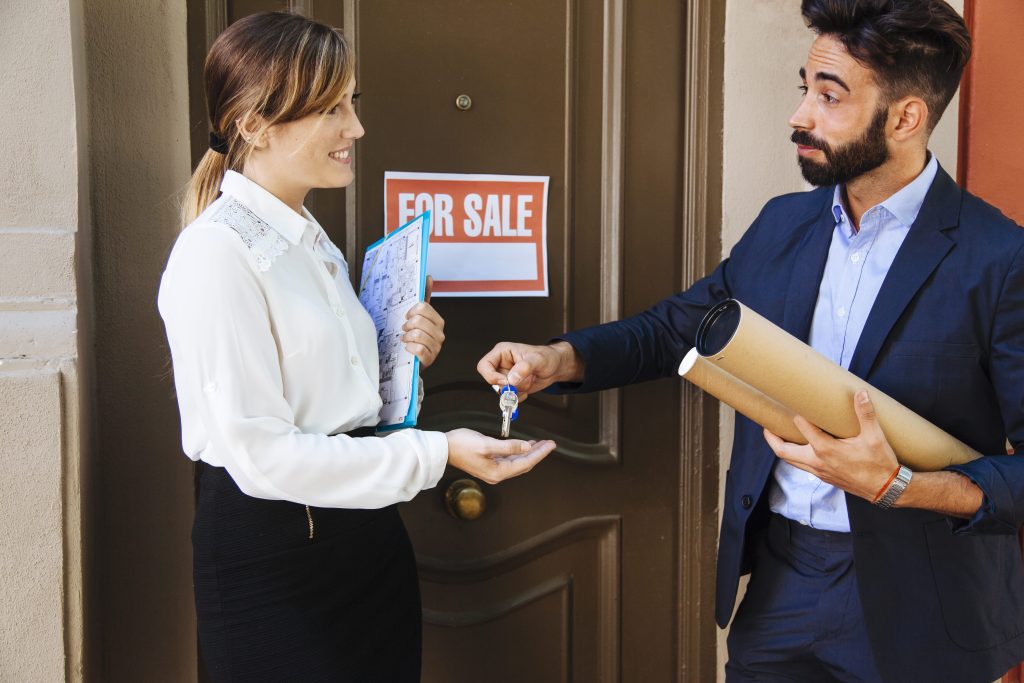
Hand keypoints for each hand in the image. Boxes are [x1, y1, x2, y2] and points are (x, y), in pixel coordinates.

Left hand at [403, 276, 444, 367]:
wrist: (414, 359)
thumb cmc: (416, 337)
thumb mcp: (419, 317)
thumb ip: (424, 298)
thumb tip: (428, 277)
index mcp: (438, 321)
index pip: (423, 307)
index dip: (411, 311)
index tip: (407, 316)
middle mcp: (440, 333)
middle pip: (418, 320)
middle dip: (407, 325)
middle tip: (405, 329)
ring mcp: (436, 347)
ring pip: (417, 334)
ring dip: (406, 337)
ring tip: (405, 339)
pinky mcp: (430, 359)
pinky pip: (418, 349)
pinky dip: (409, 348)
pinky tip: (408, 348)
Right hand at [445, 428, 556, 483]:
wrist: (443, 449)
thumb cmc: (461, 445)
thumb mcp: (486, 443)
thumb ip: (508, 446)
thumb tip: (526, 446)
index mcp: (498, 472)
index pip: (526, 462)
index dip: (540, 453)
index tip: (550, 445)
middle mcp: (497, 474)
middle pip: (524, 464)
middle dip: (537, 453)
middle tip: (549, 443)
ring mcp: (493, 471)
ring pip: (518, 462)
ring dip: (529, 452)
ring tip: (539, 443)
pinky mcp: (489, 465)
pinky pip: (509, 460)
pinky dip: (518, 452)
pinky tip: (524, 445)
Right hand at [476, 341, 581, 400]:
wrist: (556, 367)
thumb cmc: (547, 357)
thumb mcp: (537, 360)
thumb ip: (524, 368)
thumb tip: (512, 379)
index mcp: (502, 353)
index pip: (484, 365)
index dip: (491, 376)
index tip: (506, 381)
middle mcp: (502, 365)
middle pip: (493, 381)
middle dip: (510, 385)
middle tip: (522, 382)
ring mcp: (507, 377)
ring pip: (502, 391)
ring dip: (517, 390)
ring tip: (530, 380)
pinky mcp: (512, 387)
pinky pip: (510, 398)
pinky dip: (520, 396)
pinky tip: (529, 386)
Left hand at [762, 390, 899, 501]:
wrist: (886, 490)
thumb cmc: (879, 464)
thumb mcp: (875, 437)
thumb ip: (866, 414)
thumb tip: (861, 393)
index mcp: (825, 450)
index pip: (802, 427)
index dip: (796, 414)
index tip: (792, 403)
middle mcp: (817, 462)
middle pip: (783, 451)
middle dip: (771, 438)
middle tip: (766, 425)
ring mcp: (819, 472)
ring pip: (791, 461)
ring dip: (782, 448)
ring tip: (777, 436)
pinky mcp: (824, 478)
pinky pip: (802, 466)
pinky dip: (795, 456)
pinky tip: (800, 448)